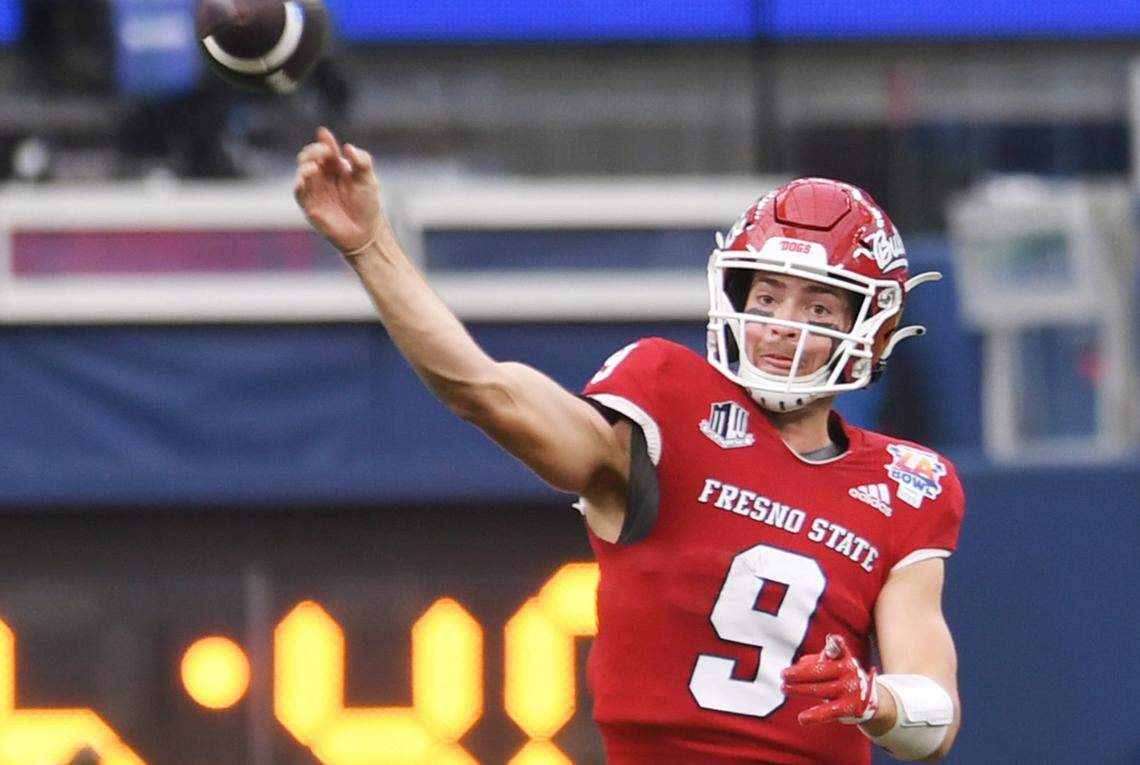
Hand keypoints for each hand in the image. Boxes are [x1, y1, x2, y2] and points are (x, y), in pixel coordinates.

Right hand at [294, 126, 384, 253]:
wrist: (366, 232)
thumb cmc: (367, 204)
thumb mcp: (368, 180)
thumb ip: (362, 161)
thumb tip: (348, 147)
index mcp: (336, 167)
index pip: (326, 149)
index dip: (324, 141)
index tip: (323, 133)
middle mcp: (323, 176)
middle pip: (309, 157)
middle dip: (313, 151)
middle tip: (323, 151)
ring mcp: (315, 190)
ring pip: (302, 172)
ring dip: (305, 165)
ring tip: (314, 166)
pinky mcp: (310, 206)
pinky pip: (299, 192)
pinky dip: (299, 183)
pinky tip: (304, 177)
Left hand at [781, 634, 877, 725]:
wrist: (868, 699)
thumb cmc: (840, 676)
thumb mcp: (832, 663)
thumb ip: (815, 660)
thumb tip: (799, 665)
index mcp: (843, 657)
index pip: (839, 649)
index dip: (836, 644)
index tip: (832, 639)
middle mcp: (850, 671)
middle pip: (819, 671)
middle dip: (799, 674)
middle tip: (783, 675)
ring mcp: (851, 689)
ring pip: (819, 690)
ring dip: (798, 690)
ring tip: (784, 688)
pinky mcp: (851, 707)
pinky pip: (829, 711)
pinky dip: (815, 715)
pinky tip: (802, 718)